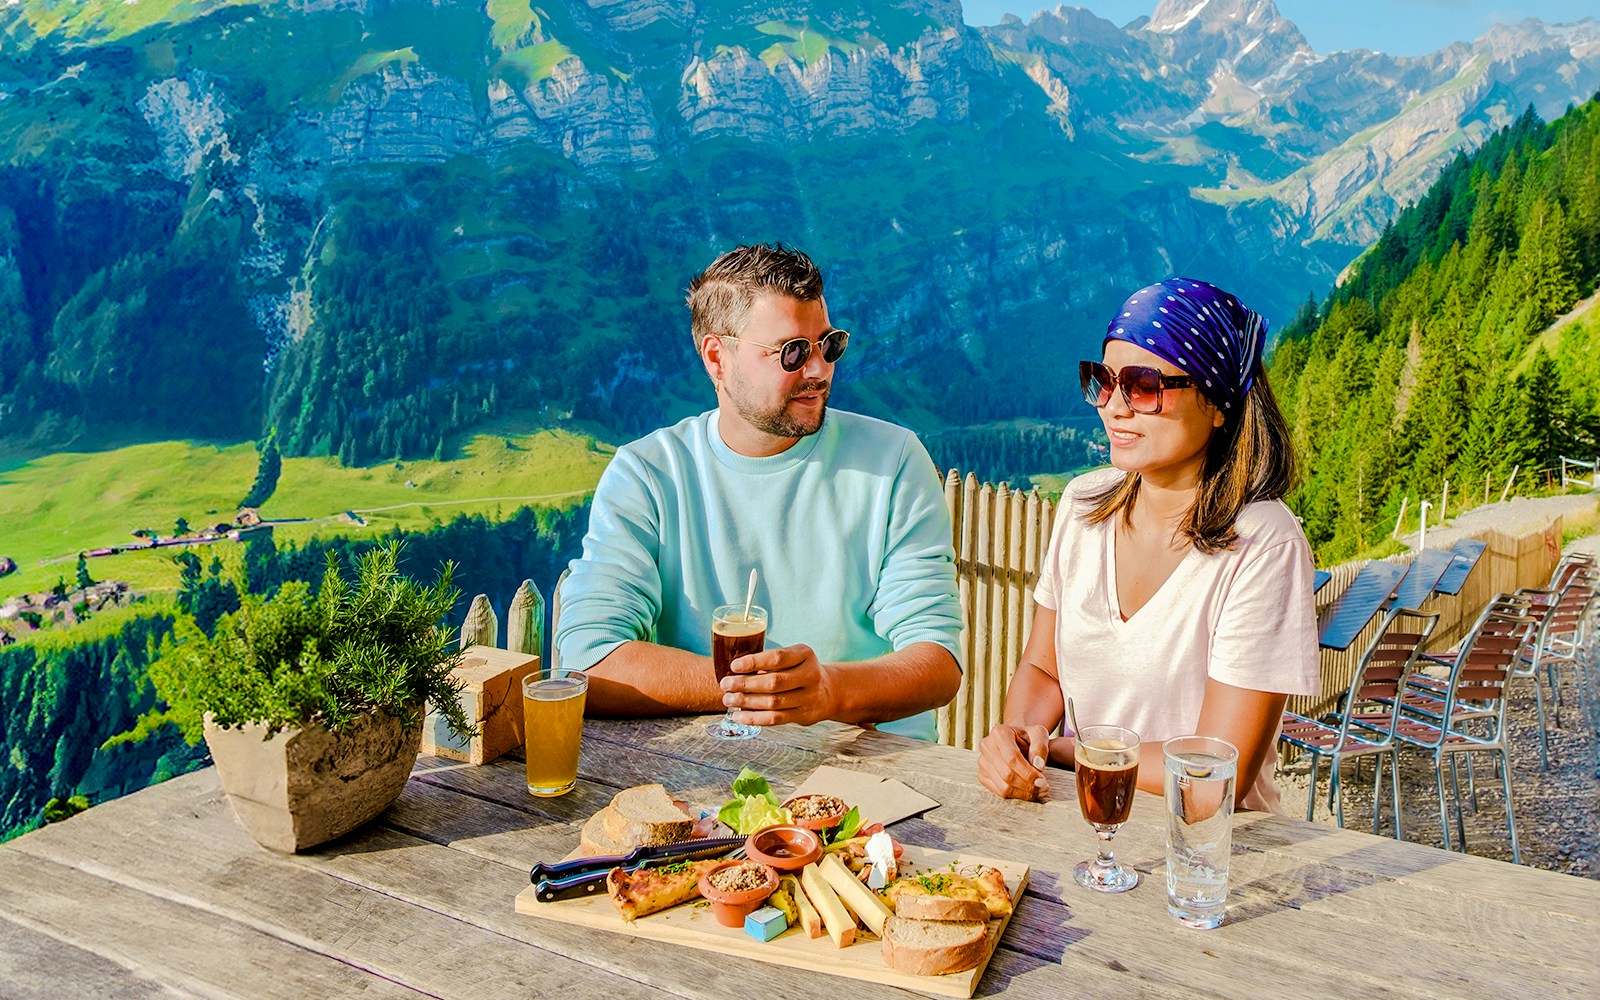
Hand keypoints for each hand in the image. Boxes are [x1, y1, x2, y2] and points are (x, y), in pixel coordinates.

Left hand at [720, 644, 838, 726]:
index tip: (734, 666)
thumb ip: (770, 660)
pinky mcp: (803, 715)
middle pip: (774, 682)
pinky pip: (776, 719)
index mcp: (805, 655)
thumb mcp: (793, 656)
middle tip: (725, 684)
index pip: (778, 658)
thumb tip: (735, 670)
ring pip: (774, 703)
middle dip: (745, 684)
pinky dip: (754, 718)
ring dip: (747, 702)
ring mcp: (809, 697)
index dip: (754, 662)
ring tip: (728, 700)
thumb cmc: (799, 669)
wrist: (829, 690)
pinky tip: (739, 716)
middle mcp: (810, 675)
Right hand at [977, 723, 1051, 800]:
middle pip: (1007, 774)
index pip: (1012, 758)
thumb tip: (1038, 766)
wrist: (1016, 741)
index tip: (1043, 781)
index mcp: (1000, 733)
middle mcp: (987, 746)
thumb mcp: (1039, 734)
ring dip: (1023, 793)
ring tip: (1039, 791)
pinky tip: (1027, 792)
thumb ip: (1041, 747)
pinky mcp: (982, 775)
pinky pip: (998, 792)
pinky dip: (1015, 795)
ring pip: (1003, 786)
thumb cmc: (1028, 737)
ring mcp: (982, 762)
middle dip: (1028, 785)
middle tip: (1044, 788)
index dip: (1028, 773)